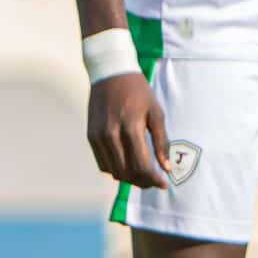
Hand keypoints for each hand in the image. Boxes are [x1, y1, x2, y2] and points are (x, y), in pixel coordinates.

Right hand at [88, 73, 171, 188]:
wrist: (110, 73)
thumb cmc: (138, 92)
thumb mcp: (156, 112)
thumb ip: (161, 142)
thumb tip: (167, 168)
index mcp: (131, 127)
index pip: (142, 166)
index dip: (154, 180)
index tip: (164, 184)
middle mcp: (111, 134)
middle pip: (127, 173)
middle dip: (143, 182)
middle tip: (155, 181)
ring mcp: (98, 136)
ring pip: (114, 172)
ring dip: (130, 178)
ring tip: (143, 175)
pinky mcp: (91, 137)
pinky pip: (102, 164)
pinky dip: (116, 169)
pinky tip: (127, 164)